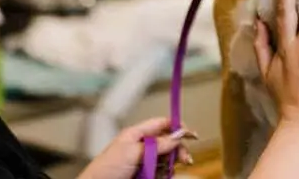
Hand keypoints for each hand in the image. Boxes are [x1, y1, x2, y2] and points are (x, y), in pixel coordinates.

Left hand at [77, 117, 195, 178]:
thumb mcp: (132, 152)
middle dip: (178, 150)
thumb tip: (177, 136)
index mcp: (136, 135)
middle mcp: (142, 147)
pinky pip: (162, 174)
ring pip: (167, 160)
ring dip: (172, 166)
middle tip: (186, 160)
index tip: (191, 134)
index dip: (177, 127)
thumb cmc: (107, 169)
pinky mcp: (145, 176)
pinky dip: (165, 175)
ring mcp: (144, 163)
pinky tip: (163, 177)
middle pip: (168, 143)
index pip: (161, 124)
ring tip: (169, 173)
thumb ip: (156, 144)